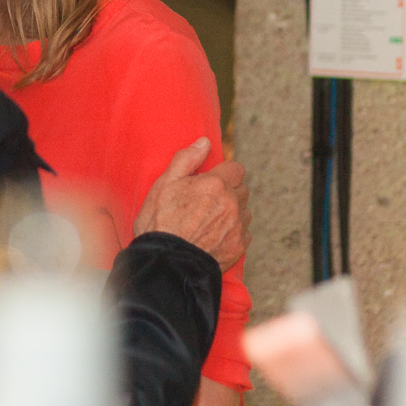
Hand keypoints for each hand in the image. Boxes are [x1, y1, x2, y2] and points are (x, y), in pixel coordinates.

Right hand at [134, 137, 249, 270]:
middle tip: (208, 202)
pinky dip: (234, 232)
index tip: (211, 181)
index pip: (236, 169)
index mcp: (215, 184)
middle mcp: (232, 203)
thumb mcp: (165, 184)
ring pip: (245, 211)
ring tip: (211, 221)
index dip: (224, 173)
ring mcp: (237, 226)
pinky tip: (215, 236)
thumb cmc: (160, 222)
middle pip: (242, 189)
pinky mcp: (239, 247)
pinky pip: (245, 233)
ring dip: (233, 212)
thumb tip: (204, 142)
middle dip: (229, 192)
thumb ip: (187, 159)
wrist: (166, 263)